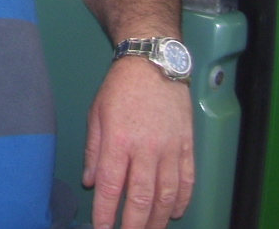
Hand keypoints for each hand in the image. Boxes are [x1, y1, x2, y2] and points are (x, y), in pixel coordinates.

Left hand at [83, 56, 194, 228]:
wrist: (153, 64)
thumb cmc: (119, 88)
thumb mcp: (96, 115)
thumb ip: (94, 152)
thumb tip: (91, 183)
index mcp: (118, 141)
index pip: (112, 187)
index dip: (107, 213)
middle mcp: (145, 149)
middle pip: (142, 198)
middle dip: (134, 224)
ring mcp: (170, 149)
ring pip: (167, 195)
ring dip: (159, 219)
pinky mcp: (187, 146)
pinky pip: (187, 180)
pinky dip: (182, 200)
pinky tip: (175, 212)